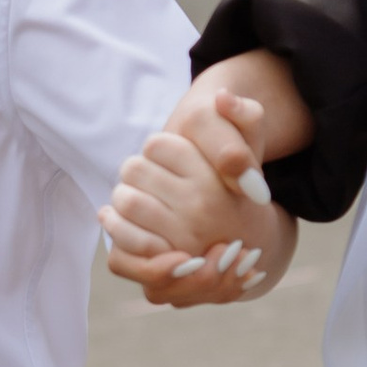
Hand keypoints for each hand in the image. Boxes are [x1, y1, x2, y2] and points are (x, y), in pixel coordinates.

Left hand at [101, 85, 289, 304]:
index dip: (158, 147)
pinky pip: (118, 240)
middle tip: (151, 178)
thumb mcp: (252, 148)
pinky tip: (118, 218)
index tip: (171, 157)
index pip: (157, 145)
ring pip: (123, 202)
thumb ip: (245, 114)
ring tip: (136, 197)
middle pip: (134, 170)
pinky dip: (113, 225)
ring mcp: (179, 243)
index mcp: (215, 181)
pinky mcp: (161, 268)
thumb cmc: (238, 191)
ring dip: (123, 196)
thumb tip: (222, 97)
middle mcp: (199, 213)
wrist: (247, 248)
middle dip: (138, 170)